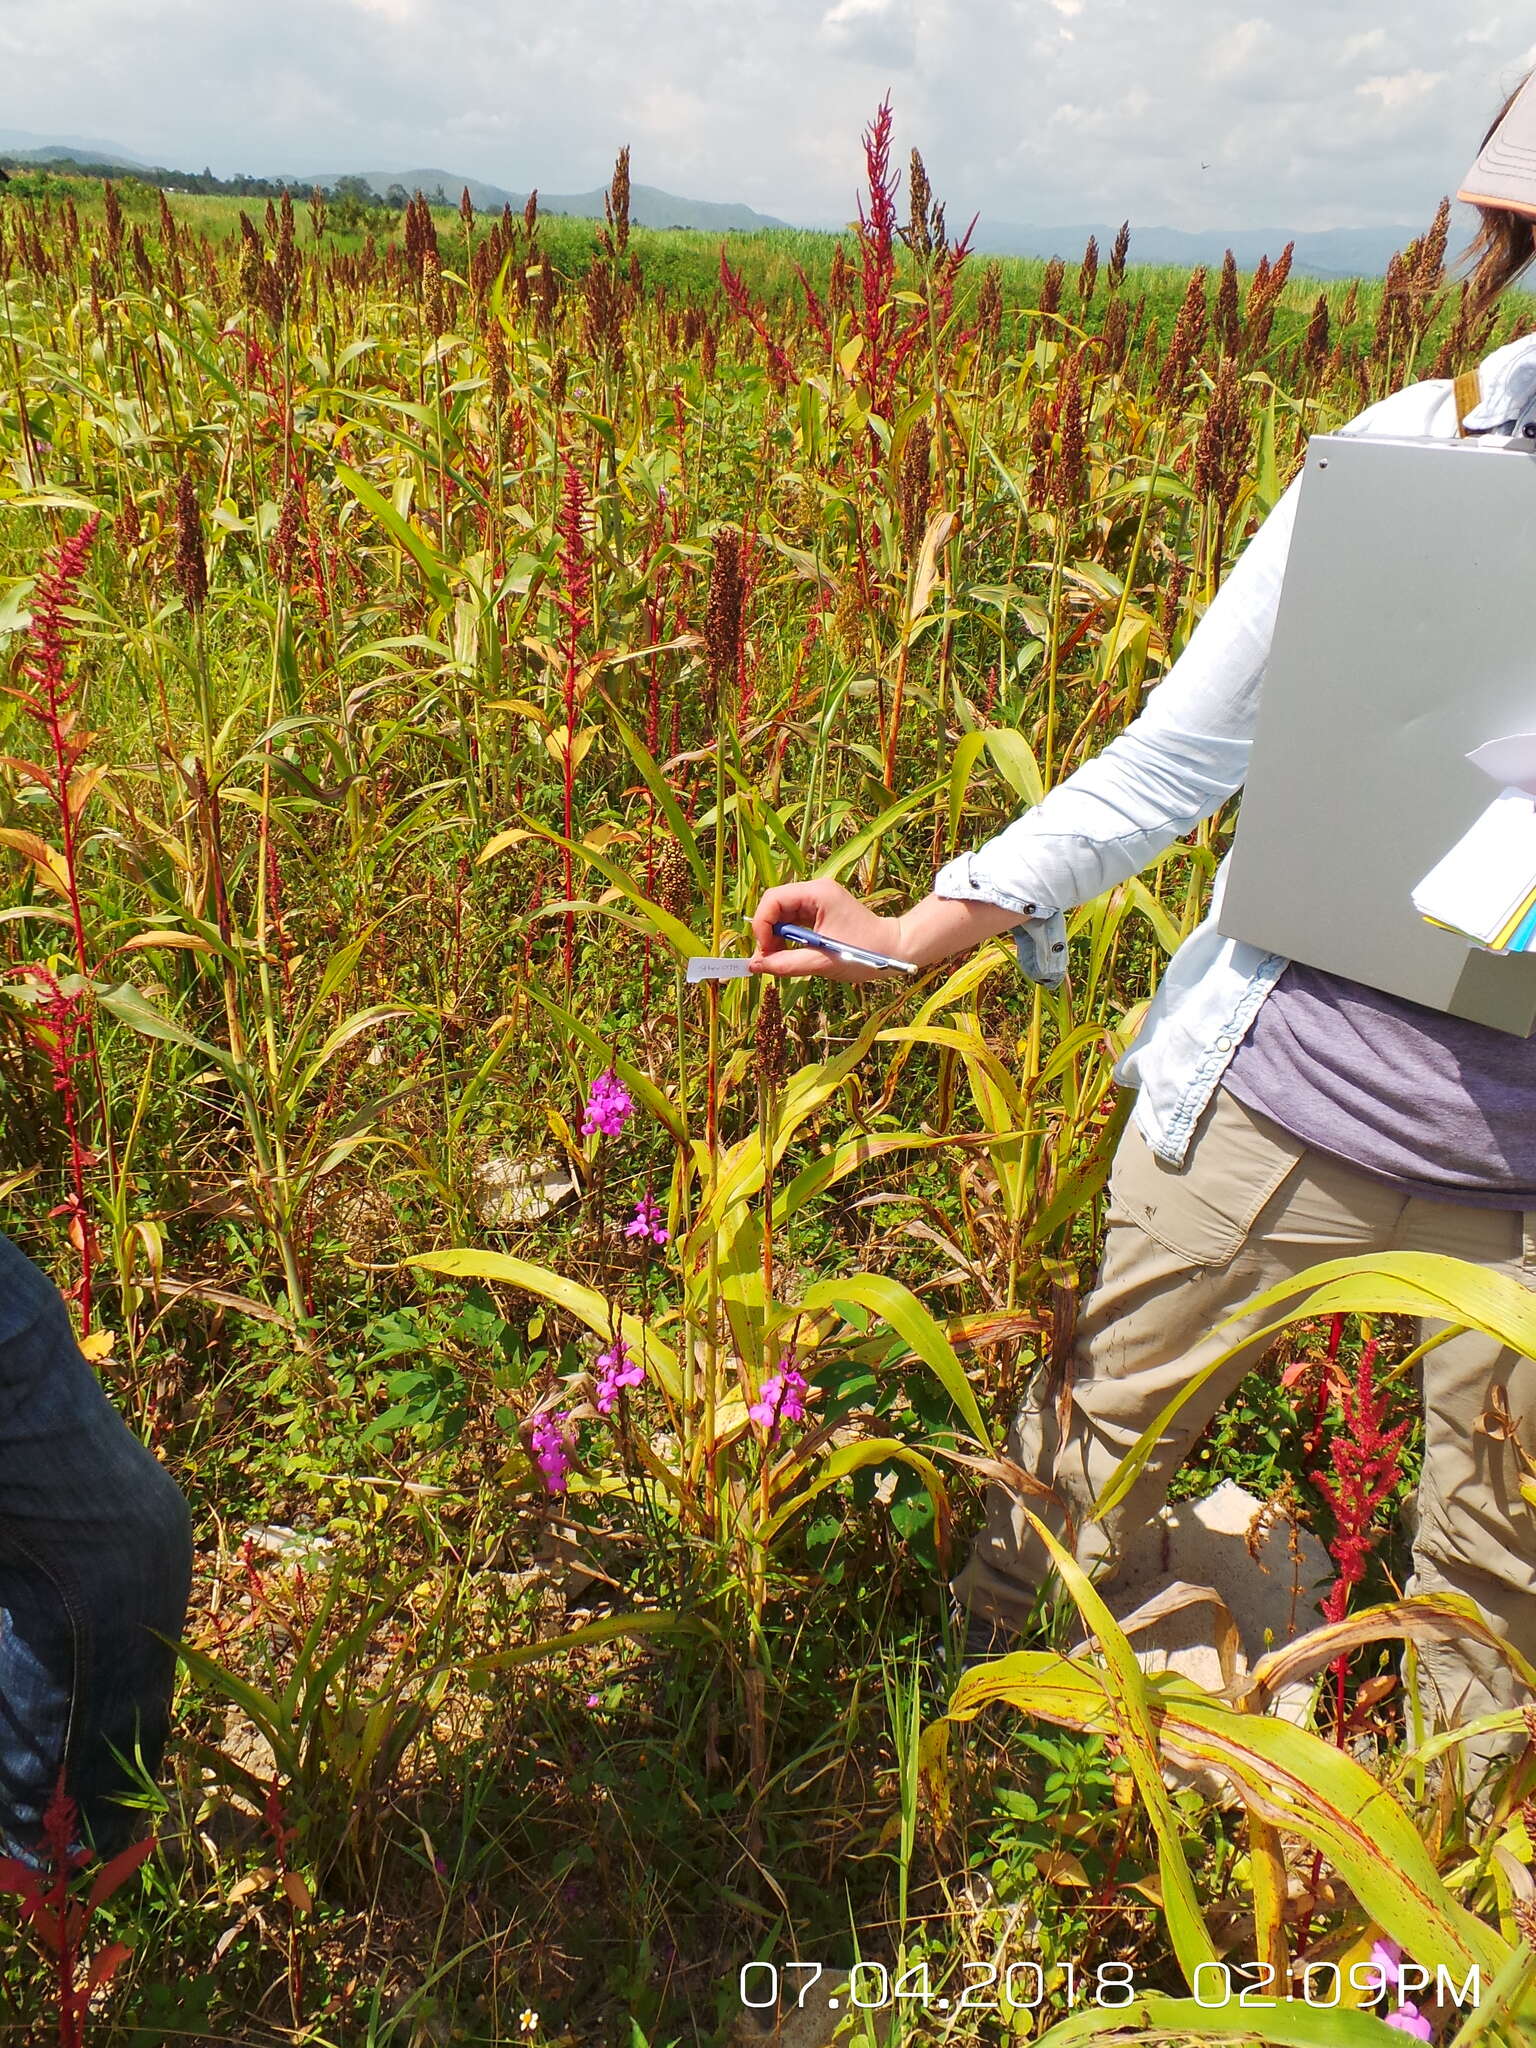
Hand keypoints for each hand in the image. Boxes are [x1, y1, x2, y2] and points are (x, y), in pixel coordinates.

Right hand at [747, 878, 905, 982]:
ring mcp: (818, 900)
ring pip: (782, 913)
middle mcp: (815, 890)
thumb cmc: (865, 952)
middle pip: (775, 905)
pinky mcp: (820, 911)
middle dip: (767, 932)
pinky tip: (791, 953)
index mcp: (817, 893)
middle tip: (769, 960)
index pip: (773, 899)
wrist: (895, 949)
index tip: (764, 951)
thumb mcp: (822, 961)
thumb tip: (755, 966)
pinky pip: (793, 920)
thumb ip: (787, 964)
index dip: (762, 925)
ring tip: (779, 959)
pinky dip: (788, 938)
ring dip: (776, 937)